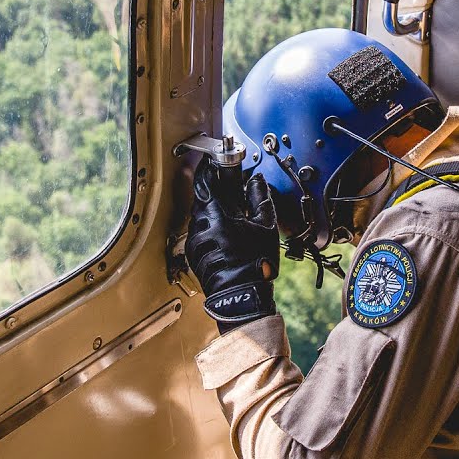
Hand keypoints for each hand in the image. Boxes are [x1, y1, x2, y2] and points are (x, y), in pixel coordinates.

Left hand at [185, 159, 279, 330]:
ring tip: (231, 218)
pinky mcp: (193, 254)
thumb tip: (257, 181)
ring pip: (200, 217)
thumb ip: (260, 198)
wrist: (242, 294)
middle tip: (229, 193)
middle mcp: (199, 225)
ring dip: (212, 213)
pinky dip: (210, 230)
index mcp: (215, 214)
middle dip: (214, 194)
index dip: (208, 170)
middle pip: (201, 199)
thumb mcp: (265, 225)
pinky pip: (199, 233)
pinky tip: (225, 236)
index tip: (214, 164)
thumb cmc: (255, 263)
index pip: (204, 182)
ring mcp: (194, 241)